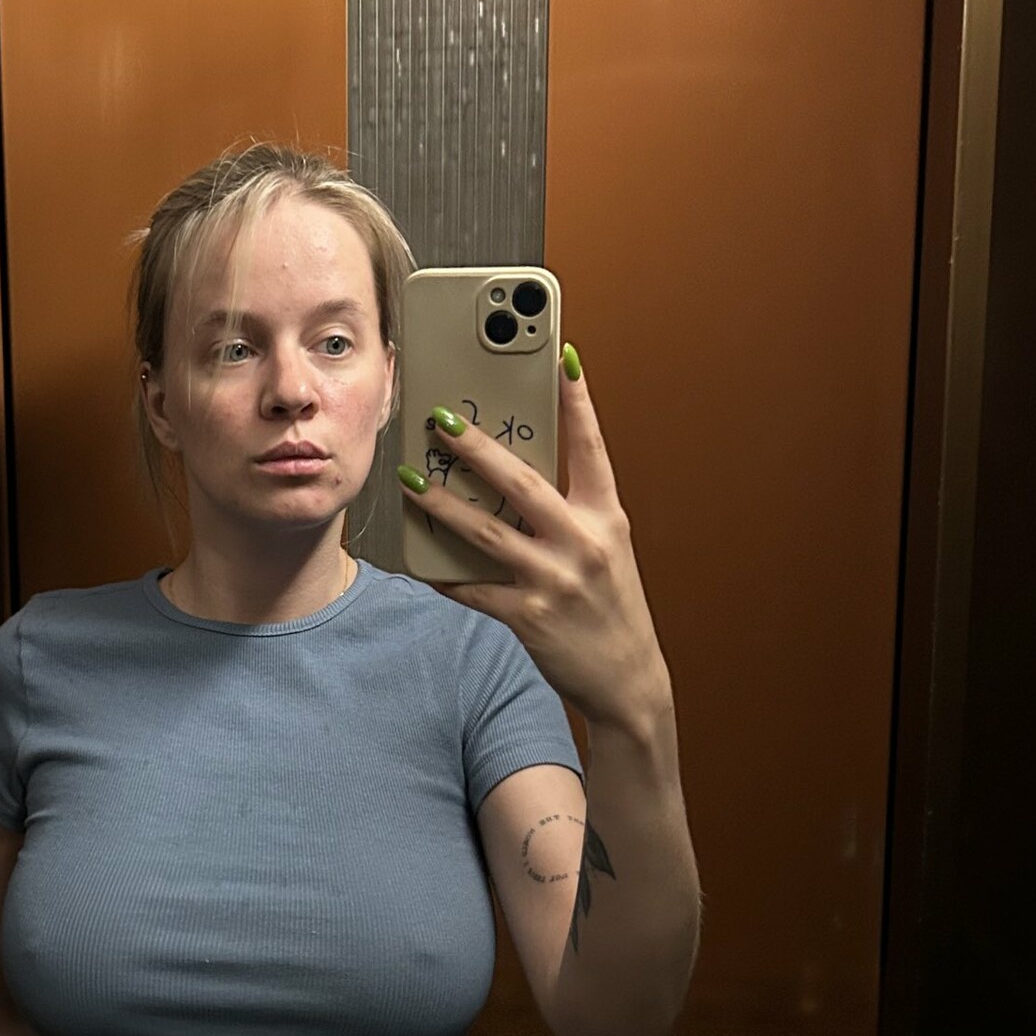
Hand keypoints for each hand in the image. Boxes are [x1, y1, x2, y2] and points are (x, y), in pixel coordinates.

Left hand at [397, 343, 671, 733]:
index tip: (562, 355)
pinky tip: (420, 560)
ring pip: (485, 531)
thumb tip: (515, 480)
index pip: (592, 446)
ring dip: (441, 504)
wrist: (626, 679)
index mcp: (607, 518)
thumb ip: (571, 515)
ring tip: (410, 480)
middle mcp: (583, 542)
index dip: (578, 400)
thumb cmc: (610, 610)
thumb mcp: (606, 552)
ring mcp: (555, 579)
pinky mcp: (528, 615)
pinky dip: (444, 573)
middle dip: (475, 447)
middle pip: (522, 482)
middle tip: (441, 418)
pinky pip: (473, 588)